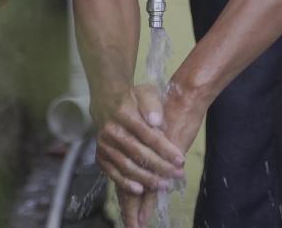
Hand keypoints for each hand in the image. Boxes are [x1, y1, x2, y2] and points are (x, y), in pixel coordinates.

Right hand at [93, 84, 185, 225]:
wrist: (106, 102)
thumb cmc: (133, 98)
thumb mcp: (146, 92)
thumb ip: (152, 105)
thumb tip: (156, 121)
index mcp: (125, 114)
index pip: (148, 135)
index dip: (165, 149)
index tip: (181, 160)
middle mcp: (112, 132)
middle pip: (138, 153)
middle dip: (160, 167)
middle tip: (178, 174)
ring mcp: (105, 145)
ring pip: (126, 166)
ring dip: (146, 178)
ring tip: (164, 185)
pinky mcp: (100, 156)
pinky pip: (112, 173)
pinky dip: (125, 183)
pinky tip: (141, 190)